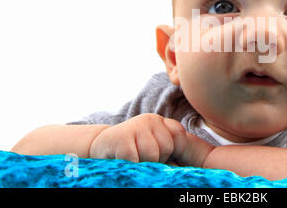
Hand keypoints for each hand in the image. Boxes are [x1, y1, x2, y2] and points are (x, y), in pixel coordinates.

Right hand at [89, 113, 214, 166]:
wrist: (100, 147)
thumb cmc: (132, 152)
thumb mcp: (154, 146)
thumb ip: (170, 149)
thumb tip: (186, 165)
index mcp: (161, 122)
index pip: (179, 135)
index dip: (172, 151)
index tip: (161, 156)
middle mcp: (151, 119)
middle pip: (167, 147)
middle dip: (157, 159)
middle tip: (141, 156)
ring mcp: (136, 126)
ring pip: (153, 154)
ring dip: (143, 163)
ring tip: (133, 158)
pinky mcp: (122, 137)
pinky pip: (136, 159)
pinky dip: (131, 164)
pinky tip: (124, 159)